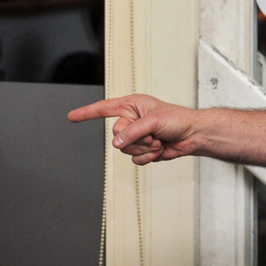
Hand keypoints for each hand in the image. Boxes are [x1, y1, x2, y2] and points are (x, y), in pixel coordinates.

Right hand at [68, 94, 200, 165]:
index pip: (104, 108)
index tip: (72, 116)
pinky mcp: (143, 149)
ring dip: (143, 148)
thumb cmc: (178, 120)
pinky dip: (147, 157)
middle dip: (136, 138)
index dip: (87, 113)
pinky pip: (135, 159)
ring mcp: (137, 136)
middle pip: (116, 135)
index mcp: (132, 106)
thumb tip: (117, 142)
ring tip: (157, 141)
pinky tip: (158, 150)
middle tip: (152, 135)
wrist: (193, 136)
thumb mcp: (153, 121)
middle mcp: (132, 121)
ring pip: (125, 149)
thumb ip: (133, 131)